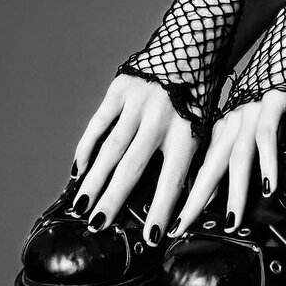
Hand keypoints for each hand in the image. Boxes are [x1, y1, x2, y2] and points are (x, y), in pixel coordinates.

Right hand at [70, 73, 199, 245]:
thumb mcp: (206, 128)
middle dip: (115, 199)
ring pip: (111, 148)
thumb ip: (194, 163)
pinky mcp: (120, 89)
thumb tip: (186, 210)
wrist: (190, 48)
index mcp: (189, 131)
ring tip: (82, 206)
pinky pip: (98, 124)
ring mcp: (138, 102)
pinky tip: (78, 172)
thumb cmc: (198, 99)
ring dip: (95, 179)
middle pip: (134, 167)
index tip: (152, 237)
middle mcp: (162, 117)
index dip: (163, 210)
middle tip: (98, 226)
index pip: (174, 178)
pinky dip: (86, 149)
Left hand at [168, 89, 285, 236]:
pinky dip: (267, 163)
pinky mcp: (271, 107)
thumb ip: (228, 155)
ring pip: (238, 159)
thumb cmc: (264, 95)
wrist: (282, 54)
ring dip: (234, 192)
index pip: (201, 169)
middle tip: (181, 230)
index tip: (174, 227)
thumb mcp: (242, 125)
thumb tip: (211, 194)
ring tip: (232, 222)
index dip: (189, 198)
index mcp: (221, 130)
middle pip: (210, 168)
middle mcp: (231, 125)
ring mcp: (250, 116)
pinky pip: (267, 139)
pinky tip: (270, 187)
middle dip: (194, 201)